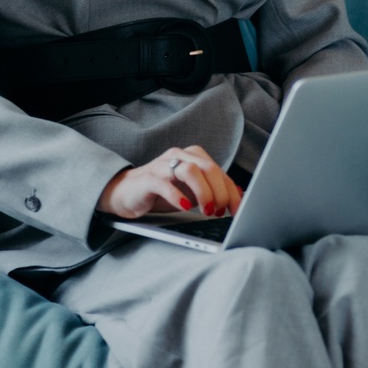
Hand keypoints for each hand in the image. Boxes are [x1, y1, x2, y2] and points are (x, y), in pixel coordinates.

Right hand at [96, 145, 243, 218]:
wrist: (127, 193)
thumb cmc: (162, 192)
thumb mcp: (191, 192)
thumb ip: (213, 191)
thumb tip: (240, 196)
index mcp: (193, 156)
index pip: (219, 172)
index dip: (231, 192)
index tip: (238, 210)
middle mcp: (179, 155)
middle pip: (208, 168)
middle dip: (219, 192)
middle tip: (220, 212)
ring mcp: (162, 165)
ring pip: (189, 170)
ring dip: (203, 192)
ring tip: (206, 210)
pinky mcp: (148, 179)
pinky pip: (164, 183)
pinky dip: (178, 196)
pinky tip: (185, 207)